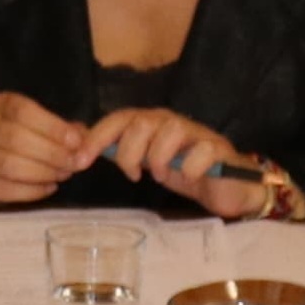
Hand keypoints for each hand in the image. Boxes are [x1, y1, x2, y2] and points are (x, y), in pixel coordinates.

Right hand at [0, 92, 102, 205]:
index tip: (76, 142)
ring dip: (40, 173)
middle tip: (72, 164)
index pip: (22, 110)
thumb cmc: (27, 140)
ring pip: (5, 164)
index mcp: (1, 105)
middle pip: (13, 138)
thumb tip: (87, 145)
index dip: (51, 127)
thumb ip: (68, 132)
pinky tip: (47, 189)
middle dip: (49, 153)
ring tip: (61, 175)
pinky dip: (28, 192)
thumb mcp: (46, 127)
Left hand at [83, 106, 272, 216]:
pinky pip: (201, 152)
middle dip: (128, 153)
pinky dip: (190, 167)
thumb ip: (118, 150)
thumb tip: (77, 142)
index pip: (119, 118)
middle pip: (140, 123)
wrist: (227, 186)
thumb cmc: (184, 171)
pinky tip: (188, 177)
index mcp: (152, 123)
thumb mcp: (146, 161)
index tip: (80, 161)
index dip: (96, 137)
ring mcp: (197, 134)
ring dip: (158, 158)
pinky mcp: (218, 150)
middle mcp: (172, 122)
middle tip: (135, 174)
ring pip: (170, 131)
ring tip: (161, 176)